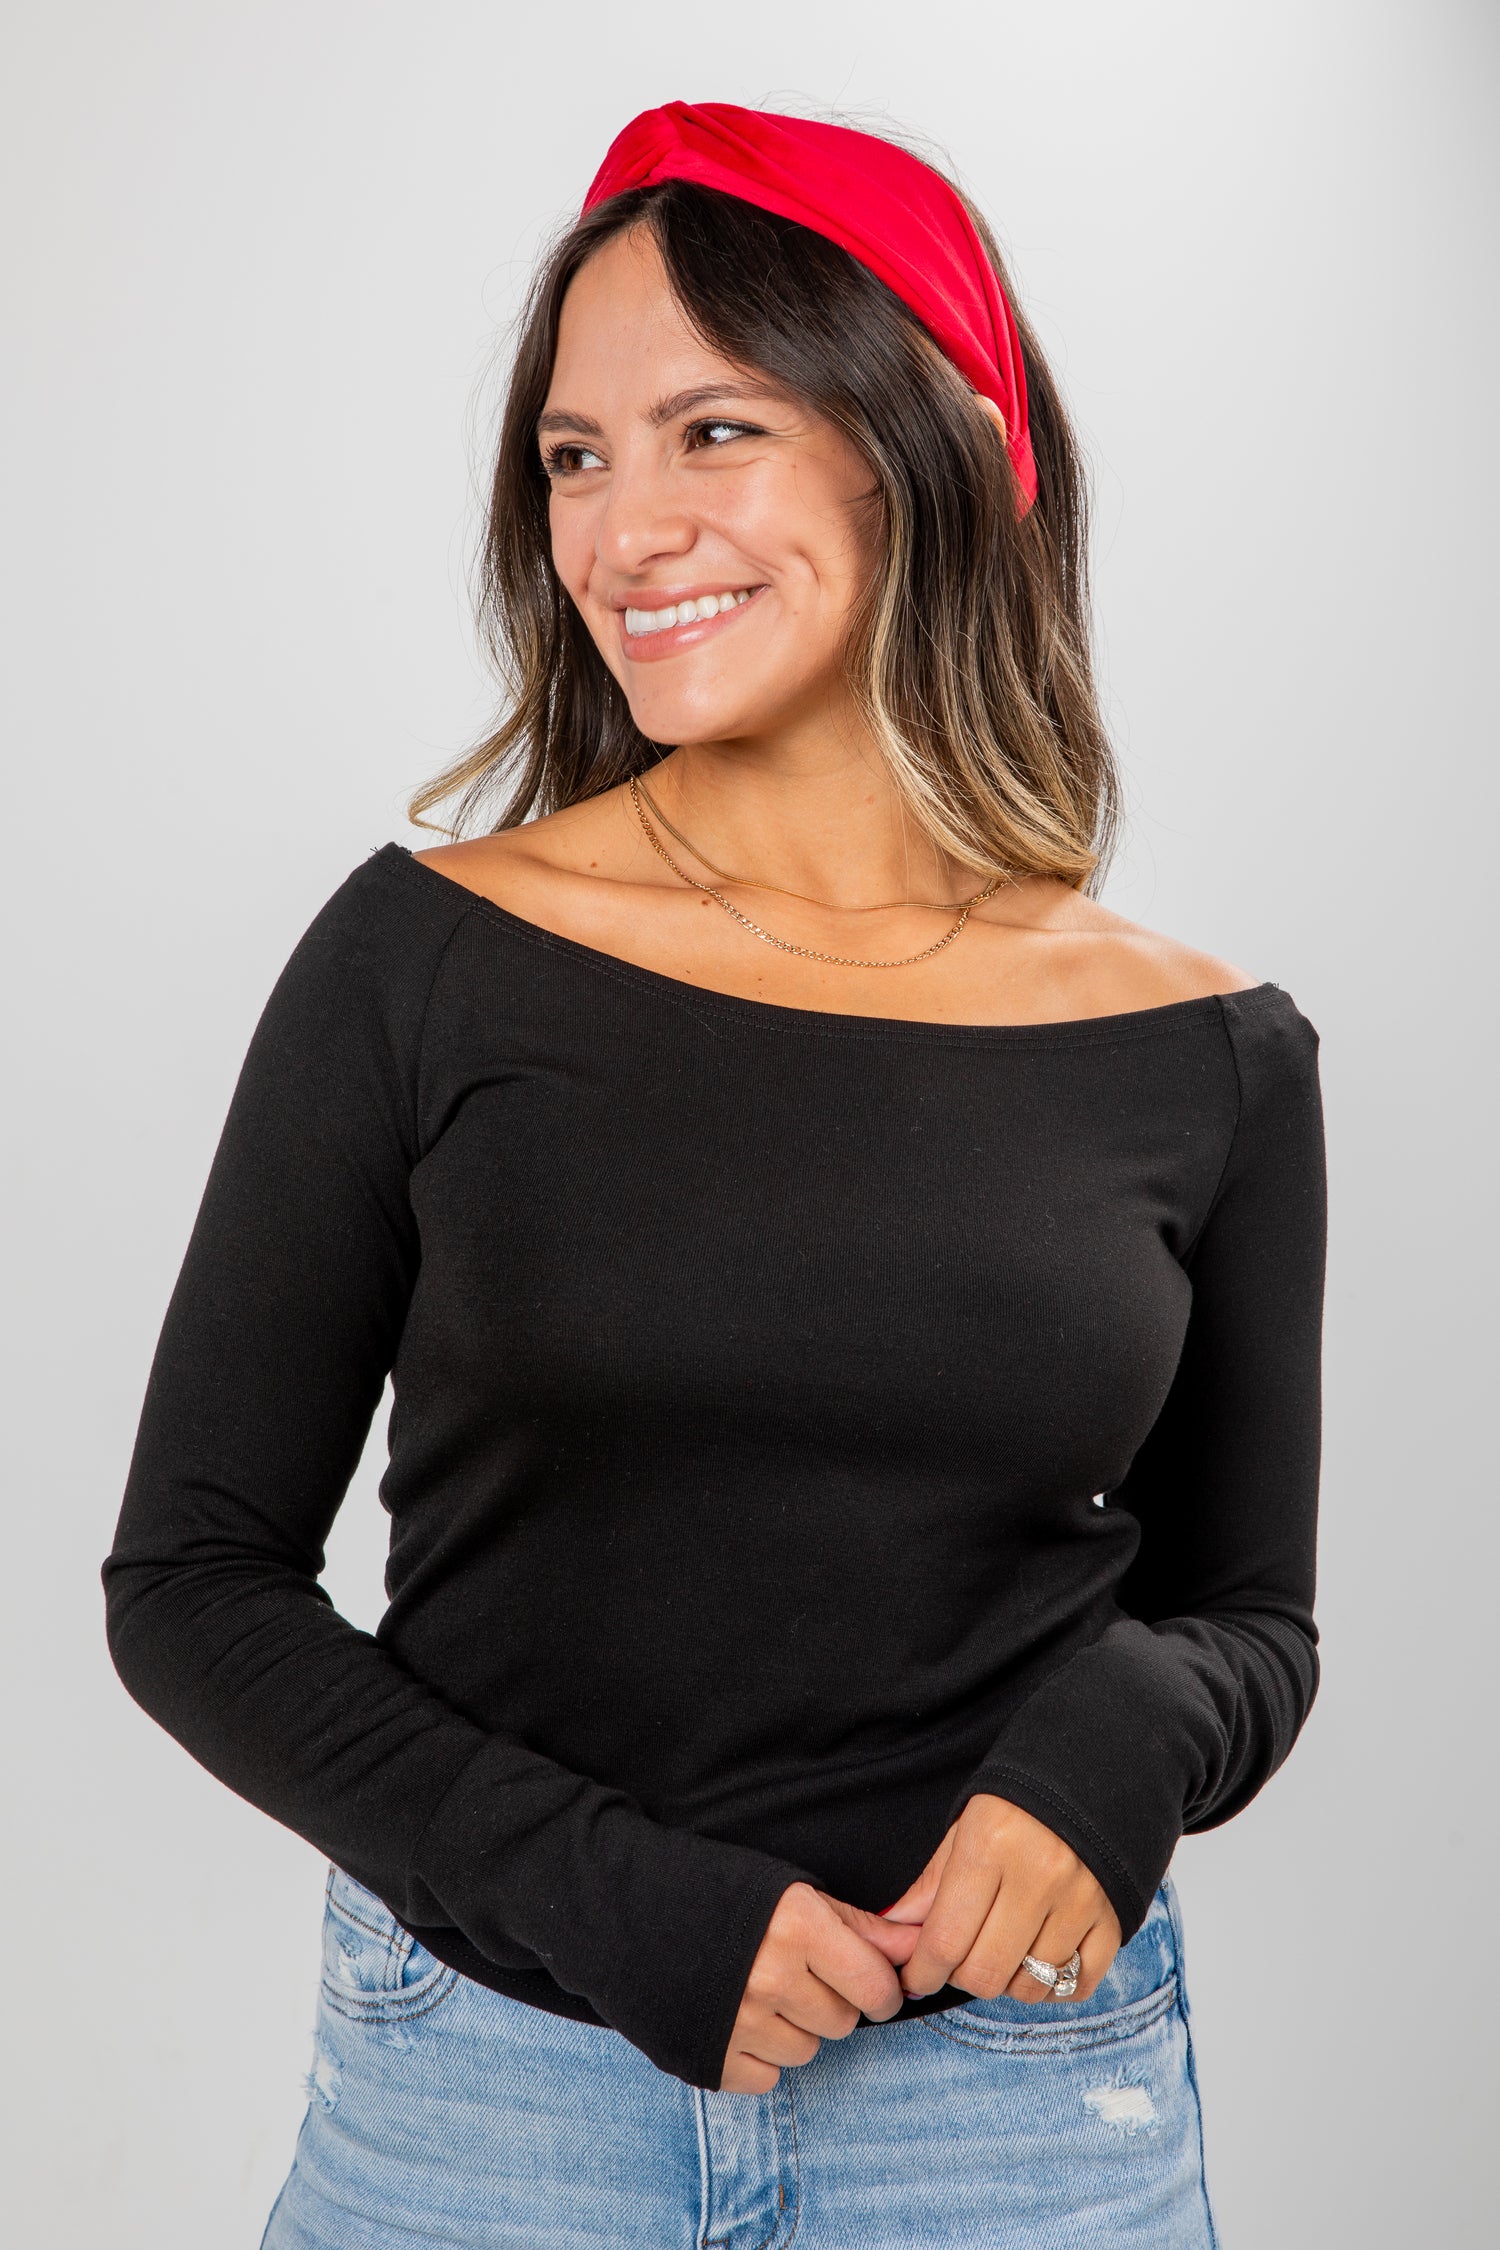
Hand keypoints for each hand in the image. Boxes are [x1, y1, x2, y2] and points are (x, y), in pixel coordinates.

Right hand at [721, 1881, 919, 2092]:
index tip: (869, 1985)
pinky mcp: (709, 2058)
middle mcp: (770, 1978)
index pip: (875, 1986)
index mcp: (796, 1927)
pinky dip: (758, 2054)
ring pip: (807, 2051)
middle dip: (831, 2001)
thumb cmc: (715, 1889)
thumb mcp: (790, 1891)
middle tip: (798, 1976)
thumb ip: (857, 1925)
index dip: (879, 1989)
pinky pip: (766, 2077)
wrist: (625, 1908)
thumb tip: (916, 1948)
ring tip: (761, 1992)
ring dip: (795, 2029)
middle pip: (842, 2022)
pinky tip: (737, 2017)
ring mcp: (738, 2022)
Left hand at [880, 1794, 1121, 2003]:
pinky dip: (1052, 1987)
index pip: (945, 1940)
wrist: (1096, 1770)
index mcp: (990, 1846)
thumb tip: (895, 1929)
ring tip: (1001, 1953)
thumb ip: (932, 1883)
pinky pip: (1077, 1986)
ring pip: (1029, 1986)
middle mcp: (1038, 1877)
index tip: (915, 1978)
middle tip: (959, 1960)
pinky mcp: (1114, 1920)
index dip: (922, 1972)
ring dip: (1006, 1983)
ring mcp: (1080, 1902)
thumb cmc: (1019, 1803)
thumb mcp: (966, 1826)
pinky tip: (1039, 1962)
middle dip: (961, 1978)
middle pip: (984, 1973)